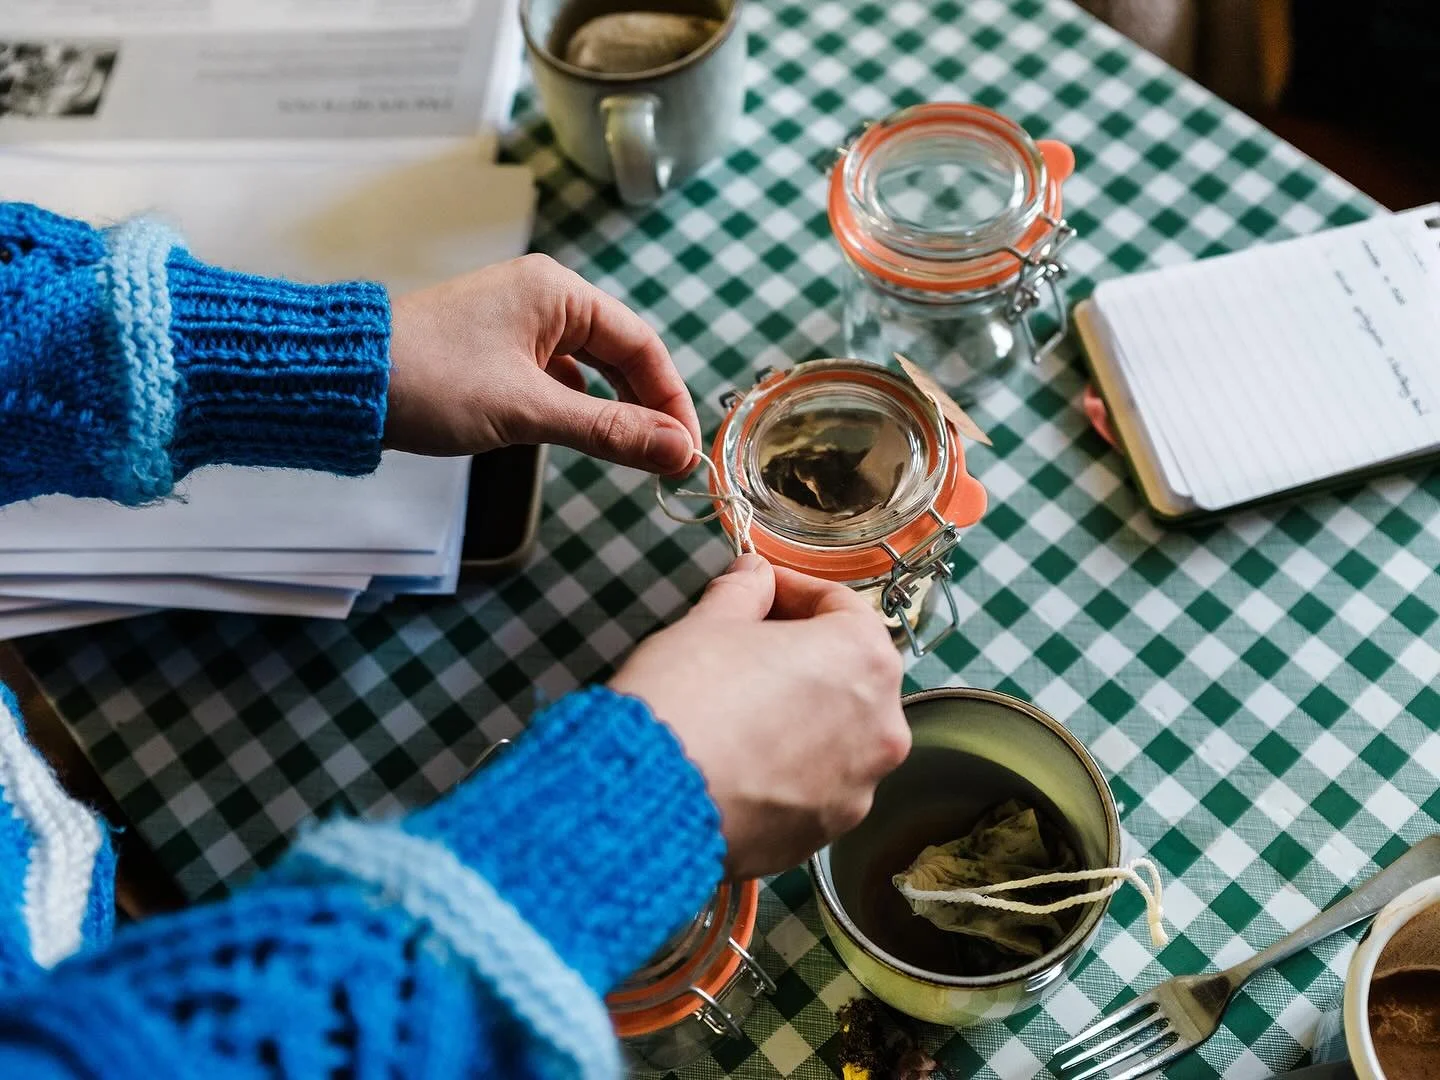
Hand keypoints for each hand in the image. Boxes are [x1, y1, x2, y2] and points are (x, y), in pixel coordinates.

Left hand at [385, 254, 700, 473]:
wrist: (341, 382)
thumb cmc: (431, 381)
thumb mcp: (529, 411)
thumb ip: (610, 431)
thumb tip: (677, 449)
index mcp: (557, 292)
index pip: (642, 344)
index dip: (670, 399)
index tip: (685, 449)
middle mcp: (543, 296)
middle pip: (620, 353)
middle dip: (646, 406)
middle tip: (665, 459)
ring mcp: (517, 322)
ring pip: (588, 366)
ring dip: (612, 408)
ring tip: (630, 454)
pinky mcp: (496, 349)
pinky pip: (556, 375)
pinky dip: (576, 406)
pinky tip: (579, 434)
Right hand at [609, 555, 909, 877]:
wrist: (646, 798)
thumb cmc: (684, 700)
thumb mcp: (708, 624)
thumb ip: (744, 593)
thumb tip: (754, 576)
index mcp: (864, 659)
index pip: (842, 606)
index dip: (794, 591)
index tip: (760, 590)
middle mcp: (880, 727)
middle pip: (847, 675)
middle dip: (802, 657)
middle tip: (747, 648)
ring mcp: (857, 788)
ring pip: (834, 736)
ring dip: (798, 716)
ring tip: (740, 711)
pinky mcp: (824, 834)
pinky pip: (812, 787)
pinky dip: (786, 770)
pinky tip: (739, 760)